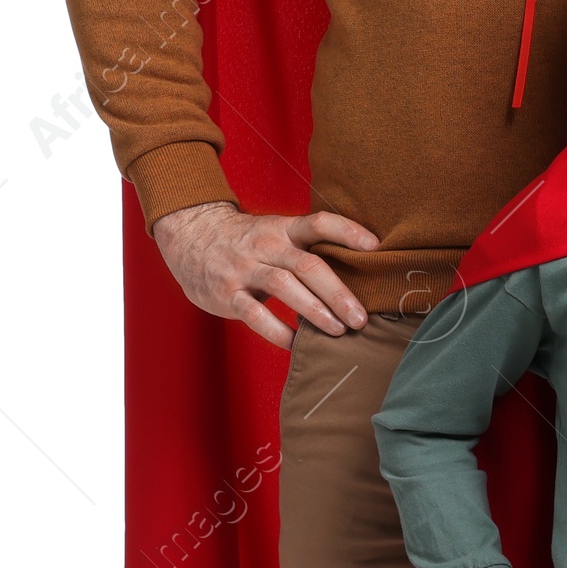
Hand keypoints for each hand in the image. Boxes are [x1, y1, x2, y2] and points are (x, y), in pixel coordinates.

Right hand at [151, 201, 379, 348]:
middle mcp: (267, 246)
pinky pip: (255, 314)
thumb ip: (307, 249)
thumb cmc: (247, 241)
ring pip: (284, 287)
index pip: (319, 223)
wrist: (191, 235)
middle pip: (308, 265)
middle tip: (361, 317)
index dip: (348, 231)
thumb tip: (357, 274)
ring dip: (314, 311)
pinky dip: (278, 332)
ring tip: (339, 331)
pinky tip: (298, 344)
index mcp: (284, 229)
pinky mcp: (227, 293)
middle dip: (338, 293)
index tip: (375, 247)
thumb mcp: (276, 232)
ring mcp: (245, 269)